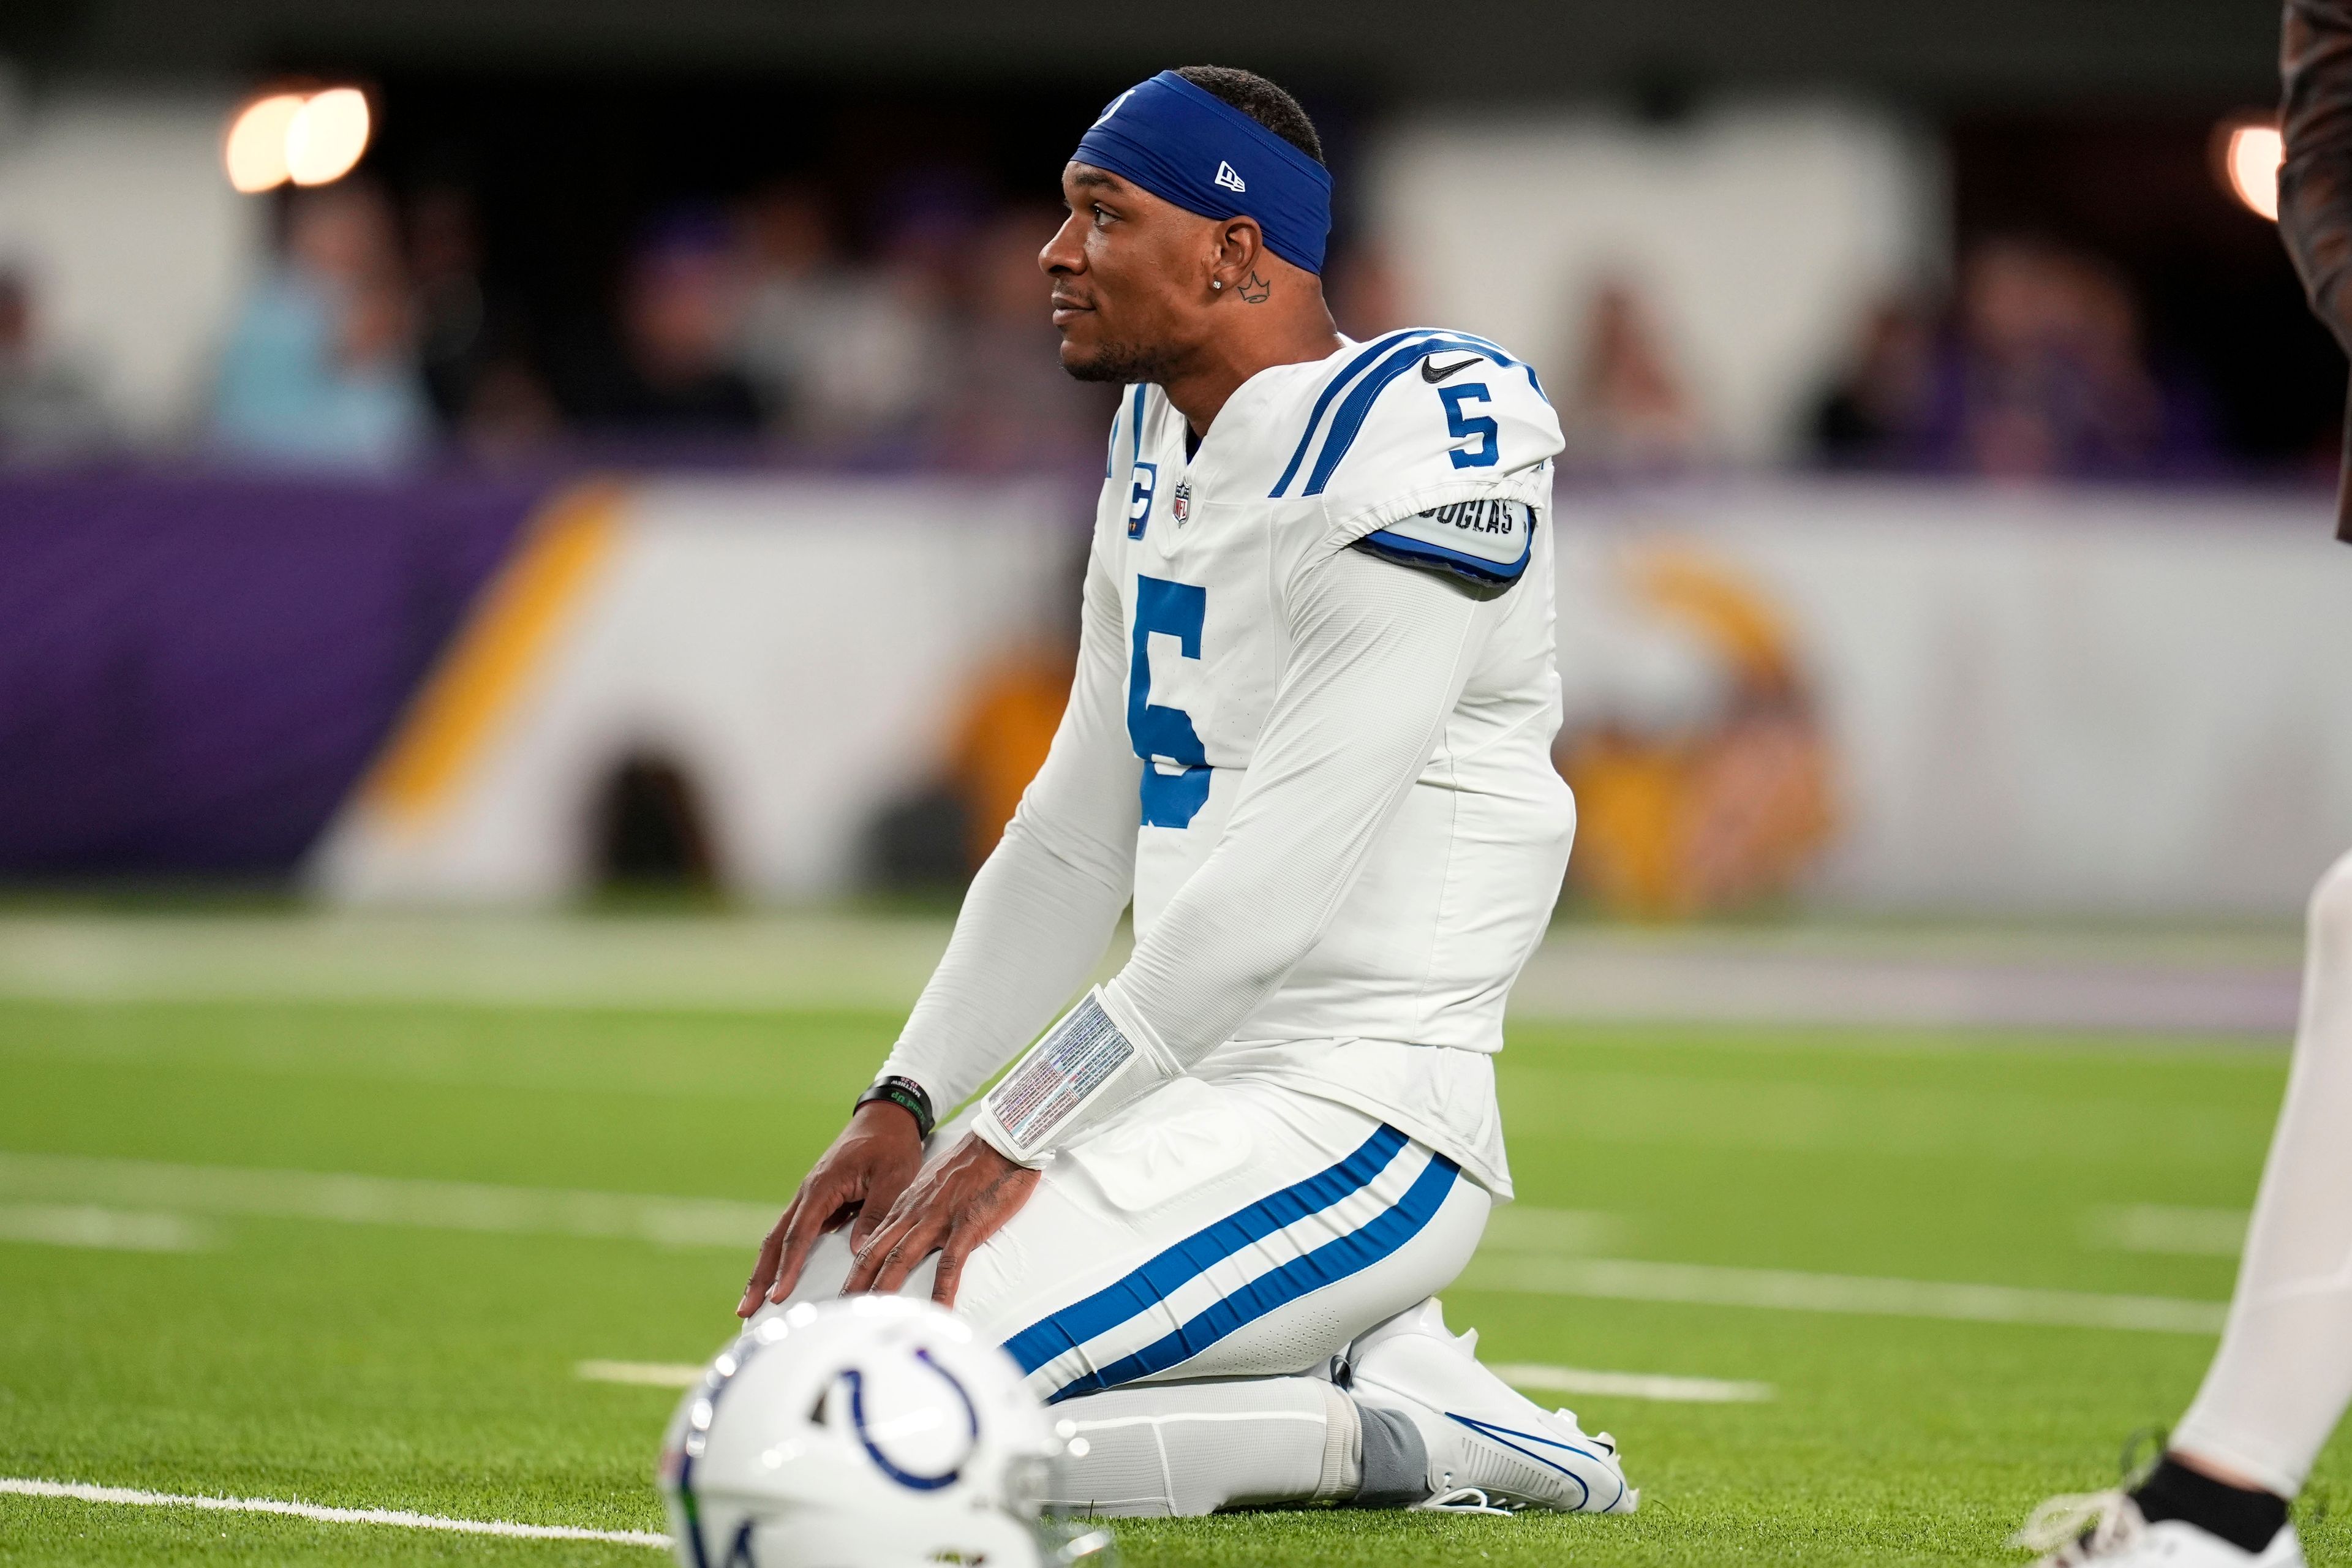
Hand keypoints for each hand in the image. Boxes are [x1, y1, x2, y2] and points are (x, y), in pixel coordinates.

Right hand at [738, 1101, 924, 1316]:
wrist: (887, 1117)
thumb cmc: (892, 1145)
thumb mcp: (894, 1177)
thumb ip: (876, 1211)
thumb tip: (857, 1249)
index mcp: (823, 1186)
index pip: (799, 1233)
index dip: (788, 1267)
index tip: (778, 1296)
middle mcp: (809, 1193)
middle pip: (776, 1239)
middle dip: (760, 1276)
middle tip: (745, 1310)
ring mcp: (811, 1196)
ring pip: (781, 1236)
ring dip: (766, 1268)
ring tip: (753, 1302)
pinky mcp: (820, 1200)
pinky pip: (796, 1232)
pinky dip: (784, 1255)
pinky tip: (781, 1276)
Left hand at [840, 1134, 1039, 1309]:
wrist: (1000, 1141)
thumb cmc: (973, 1162)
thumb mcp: (934, 1183)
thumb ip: (917, 1206)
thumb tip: (907, 1226)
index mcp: (907, 1205)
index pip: (872, 1241)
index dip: (855, 1268)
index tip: (847, 1290)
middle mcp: (915, 1213)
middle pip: (876, 1253)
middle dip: (857, 1284)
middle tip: (842, 1310)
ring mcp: (938, 1219)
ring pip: (901, 1259)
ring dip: (884, 1289)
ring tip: (874, 1316)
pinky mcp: (965, 1225)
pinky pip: (950, 1264)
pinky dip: (941, 1291)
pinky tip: (938, 1311)